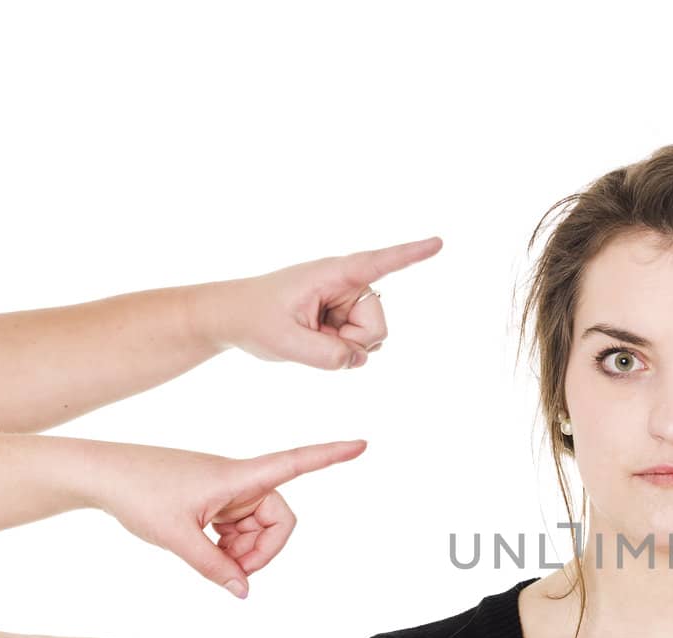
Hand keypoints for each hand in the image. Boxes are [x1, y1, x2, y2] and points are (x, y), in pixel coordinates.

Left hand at [91, 438, 367, 597]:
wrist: (100, 475)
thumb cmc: (137, 494)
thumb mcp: (176, 538)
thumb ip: (214, 567)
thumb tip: (243, 591)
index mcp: (237, 476)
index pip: (295, 463)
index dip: (331, 455)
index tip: (362, 445)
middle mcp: (239, 480)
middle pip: (280, 518)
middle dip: (265, 550)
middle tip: (235, 573)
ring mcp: (227, 492)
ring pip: (259, 528)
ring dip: (244, 552)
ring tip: (212, 562)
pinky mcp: (214, 501)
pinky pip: (239, 529)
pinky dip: (230, 547)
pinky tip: (205, 552)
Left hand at [197, 237, 443, 370]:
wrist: (234, 317)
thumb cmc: (254, 318)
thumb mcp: (286, 342)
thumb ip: (326, 355)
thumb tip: (358, 360)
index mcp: (333, 274)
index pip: (378, 263)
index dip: (411, 254)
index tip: (439, 242)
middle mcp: (347, 282)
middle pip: (377, 325)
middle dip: (353, 343)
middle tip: (313, 338)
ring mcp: (348, 299)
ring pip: (372, 338)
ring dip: (344, 348)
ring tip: (311, 336)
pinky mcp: (346, 315)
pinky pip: (361, 345)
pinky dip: (342, 351)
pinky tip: (317, 339)